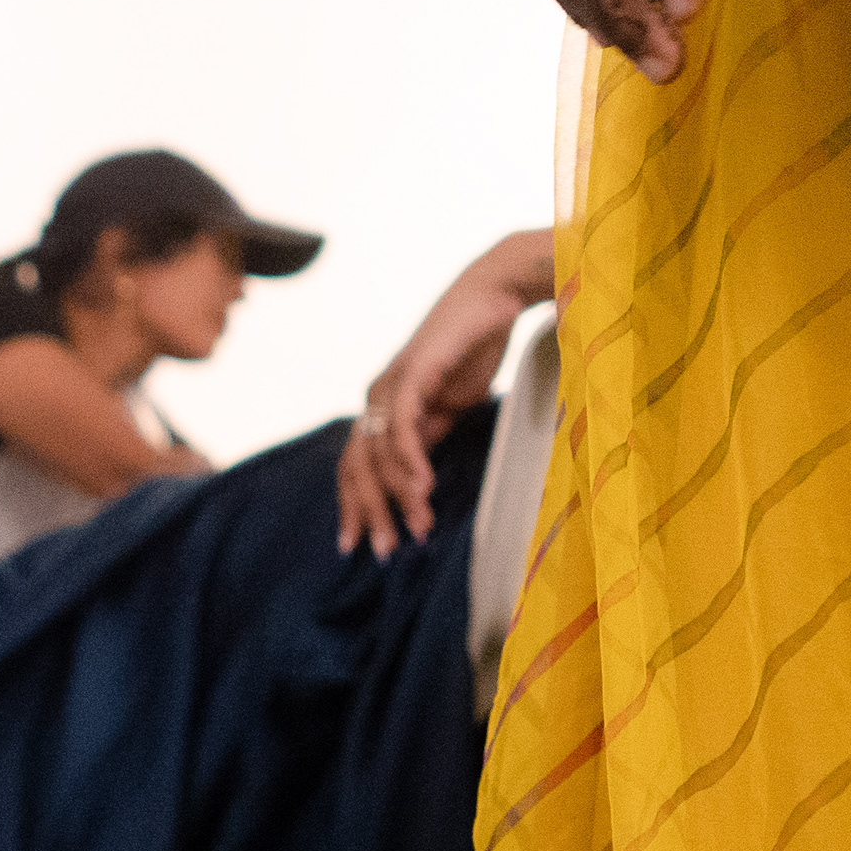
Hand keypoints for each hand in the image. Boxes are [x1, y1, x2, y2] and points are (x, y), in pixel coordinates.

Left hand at [337, 231, 554, 557]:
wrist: (493, 298)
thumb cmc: (472, 348)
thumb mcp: (448, 407)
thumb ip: (427, 437)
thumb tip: (415, 480)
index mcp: (381, 409)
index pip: (356, 468)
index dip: (356, 507)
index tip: (358, 545)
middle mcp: (375, 399)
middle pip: (357, 469)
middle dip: (369, 514)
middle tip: (383, 551)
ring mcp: (387, 386)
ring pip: (379, 455)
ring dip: (399, 496)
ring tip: (417, 527)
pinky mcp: (409, 374)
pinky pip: (401, 426)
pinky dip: (409, 460)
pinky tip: (422, 488)